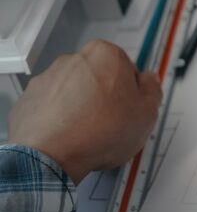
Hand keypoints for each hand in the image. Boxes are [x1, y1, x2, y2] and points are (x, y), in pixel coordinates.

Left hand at [8, 40, 162, 183]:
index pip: (127, 69)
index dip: (131, 93)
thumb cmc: (100, 132)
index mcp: (106, 55)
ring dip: (81, 107)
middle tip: (111, 123)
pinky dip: (59, 118)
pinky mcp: (28, 99)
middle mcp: (74, 59)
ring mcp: (47, 78)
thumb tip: (148, 81)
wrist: (52, 156)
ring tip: (88, 134)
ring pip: (73, 91)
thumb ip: (153, 90)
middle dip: (105, 96)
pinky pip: (51, 106)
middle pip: (99, 77)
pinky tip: (69, 137)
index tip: (130, 110)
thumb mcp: (147, 114)